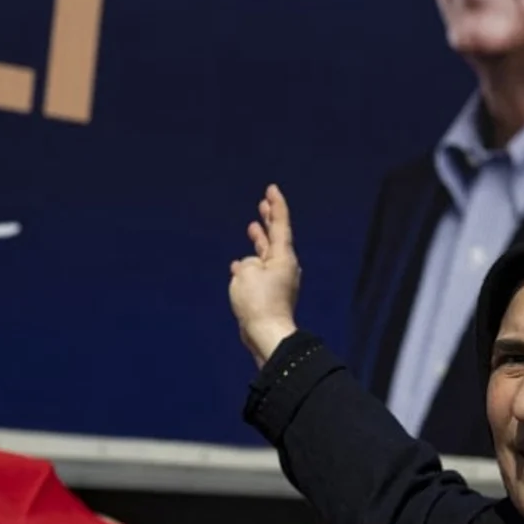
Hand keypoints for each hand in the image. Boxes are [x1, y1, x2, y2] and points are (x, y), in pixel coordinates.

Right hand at [229, 184, 300, 367]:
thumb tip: (247, 268)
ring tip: (252, 227)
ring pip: (267, 254)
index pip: (281, 224)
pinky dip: (251, 265)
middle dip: (269, 220)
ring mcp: (278, 281)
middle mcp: (284, 266)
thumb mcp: (246, 273)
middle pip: (276, 237)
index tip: (272, 188)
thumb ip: (247, 264)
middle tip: (263, 203)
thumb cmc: (258, 301)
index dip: (276, 205)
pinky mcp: (271, 295)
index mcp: (283, 256)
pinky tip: (239, 264)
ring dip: (259, 241)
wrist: (267, 334)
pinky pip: (260, 272)